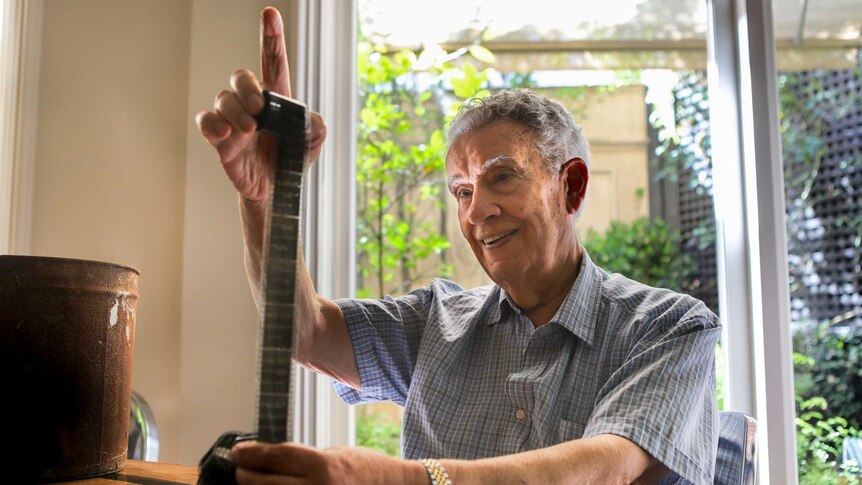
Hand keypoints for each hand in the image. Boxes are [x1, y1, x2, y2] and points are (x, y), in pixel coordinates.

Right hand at [195, 7, 326, 203]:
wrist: (275, 191)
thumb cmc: (291, 161)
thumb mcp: (312, 143)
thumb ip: (316, 127)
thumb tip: (311, 118)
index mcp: (277, 99)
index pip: (272, 61)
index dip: (271, 37)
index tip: (270, 15)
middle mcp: (251, 104)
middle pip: (241, 77)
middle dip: (248, 88)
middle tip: (259, 109)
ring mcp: (233, 119)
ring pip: (223, 98)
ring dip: (235, 111)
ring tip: (248, 130)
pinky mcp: (220, 139)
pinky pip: (206, 122)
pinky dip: (213, 125)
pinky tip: (226, 135)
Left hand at [230, 441, 423, 484]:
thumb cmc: (361, 468)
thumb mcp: (329, 453)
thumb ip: (298, 459)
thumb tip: (262, 459)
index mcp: (322, 466)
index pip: (275, 456)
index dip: (251, 453)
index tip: (236, 452)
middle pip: (263, 483)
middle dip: (245, 475)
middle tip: (239, 468)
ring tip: (252, 482)